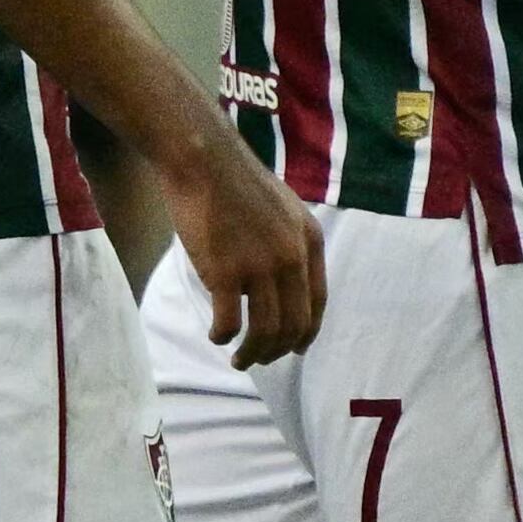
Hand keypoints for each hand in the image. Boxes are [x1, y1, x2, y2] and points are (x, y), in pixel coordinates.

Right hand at [158, 126, 324, 367]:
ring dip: (252, 353)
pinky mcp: (226, 272)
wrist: (205, 161)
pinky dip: (223, 336)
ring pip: (265, 331)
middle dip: (278, 351)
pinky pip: (230, 322)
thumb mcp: (284, 210)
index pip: (317, 303)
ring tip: (238, 359)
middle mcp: (291, 258)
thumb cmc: (237, 182)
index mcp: (309, 242)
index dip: (307, 332)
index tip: (296, 349)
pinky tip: (216, 336)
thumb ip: (289, 243)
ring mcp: (260, 267)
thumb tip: (283, 279)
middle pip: (293, 324)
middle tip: (260, 360)